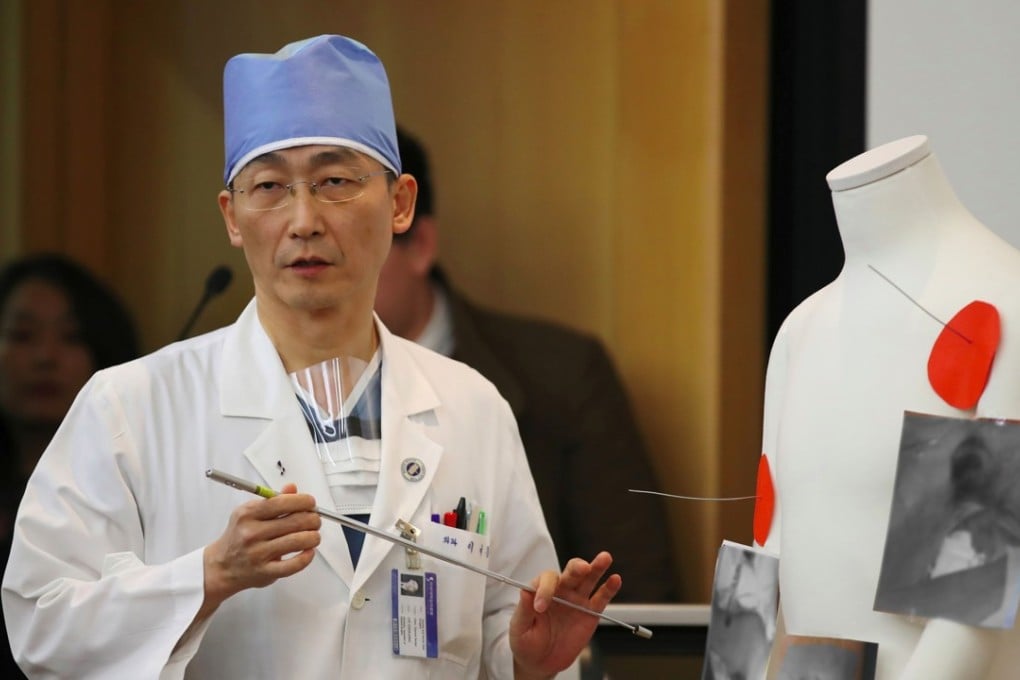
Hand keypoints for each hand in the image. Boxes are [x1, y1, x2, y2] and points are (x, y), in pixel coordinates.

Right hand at [201, 483, 320, 614]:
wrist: (221, 566)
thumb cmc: (239, 536)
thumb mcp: (250, 513)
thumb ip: (273, 500)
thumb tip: (292, 488)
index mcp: (248, 513)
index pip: (283, 502)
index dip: (304, 501)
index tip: (310, 503)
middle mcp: (252, 532)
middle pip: (295, 521)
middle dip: (313, 519)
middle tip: (315, 520)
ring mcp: (258, 553)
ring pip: (298, 541)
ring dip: (313, 537)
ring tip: (314, 535)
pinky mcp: (265, 572)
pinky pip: (294, 565)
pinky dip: (307, 557)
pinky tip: (309, 551)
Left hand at [509, 551, 621, 679]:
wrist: (540, 662)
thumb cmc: (525, 642)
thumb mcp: (520, 628)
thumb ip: (524, 609)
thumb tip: (525, 591)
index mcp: (541, 590)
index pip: (546, 580)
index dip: (544, 590)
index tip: (540, 607)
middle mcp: (561, 591)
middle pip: (571, 572)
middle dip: (577, 568)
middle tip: (582, 568)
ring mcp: (577, 600)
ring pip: (588, 579)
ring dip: (597, 567)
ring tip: (605, 558)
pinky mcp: (590, 613)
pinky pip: (601, 598)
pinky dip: (609, 588)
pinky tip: (615, 579)